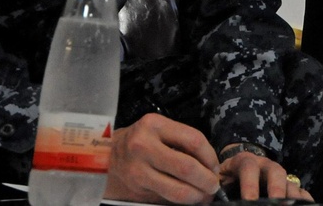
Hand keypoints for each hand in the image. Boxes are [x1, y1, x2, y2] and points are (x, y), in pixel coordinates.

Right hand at [104, 113, 221, 203]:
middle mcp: (144, 145)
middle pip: (187, 166)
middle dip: (207, 180)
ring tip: (205, 195)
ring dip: (198, 195)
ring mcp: (138, 169)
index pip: (193, 140)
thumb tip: (211, 166)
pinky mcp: (137, 188)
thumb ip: (182, 142)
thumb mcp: (158, 130)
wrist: (107, 155)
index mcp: (154, 125)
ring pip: (178, 189)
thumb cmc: (140, 141)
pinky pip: (167, 198)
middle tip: (214, 185)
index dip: (210, 156)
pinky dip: (184, 201)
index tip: (215, 166)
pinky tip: (191, 198)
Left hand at [218, 147, 312, 201]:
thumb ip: (219, 187)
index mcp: (244, 161)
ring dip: (292, 197)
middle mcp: (265, 165)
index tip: (250, 201)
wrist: (238, 166)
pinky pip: (300, 190)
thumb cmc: (227, 176)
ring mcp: (279, 174)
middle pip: (275, 173)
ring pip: (290, 182)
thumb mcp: (220, 177)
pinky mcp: (289, 183)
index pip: (248, 168)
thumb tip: (211, 196)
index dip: (250, 185)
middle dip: (277, 190)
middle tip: (276, 205)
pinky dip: (304, 199)